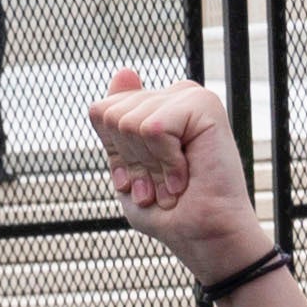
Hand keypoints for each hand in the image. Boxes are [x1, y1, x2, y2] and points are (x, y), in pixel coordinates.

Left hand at [89, 69, 268, 276]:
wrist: (204, 237)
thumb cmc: (170, 213)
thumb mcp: (127, 167)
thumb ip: (115, 122)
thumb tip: (124, 70)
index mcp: (154, 108)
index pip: (101, 112)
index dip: (115, 155)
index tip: (143, 179)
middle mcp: (172, 96)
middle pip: (110, 115)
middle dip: (130, 160)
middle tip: (161, 183)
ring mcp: (190, 98)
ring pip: (128, 122)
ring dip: (149, 166)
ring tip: (176, 181)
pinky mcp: (205, 106)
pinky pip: (153, 129)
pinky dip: (166, 162)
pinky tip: (187, 174)